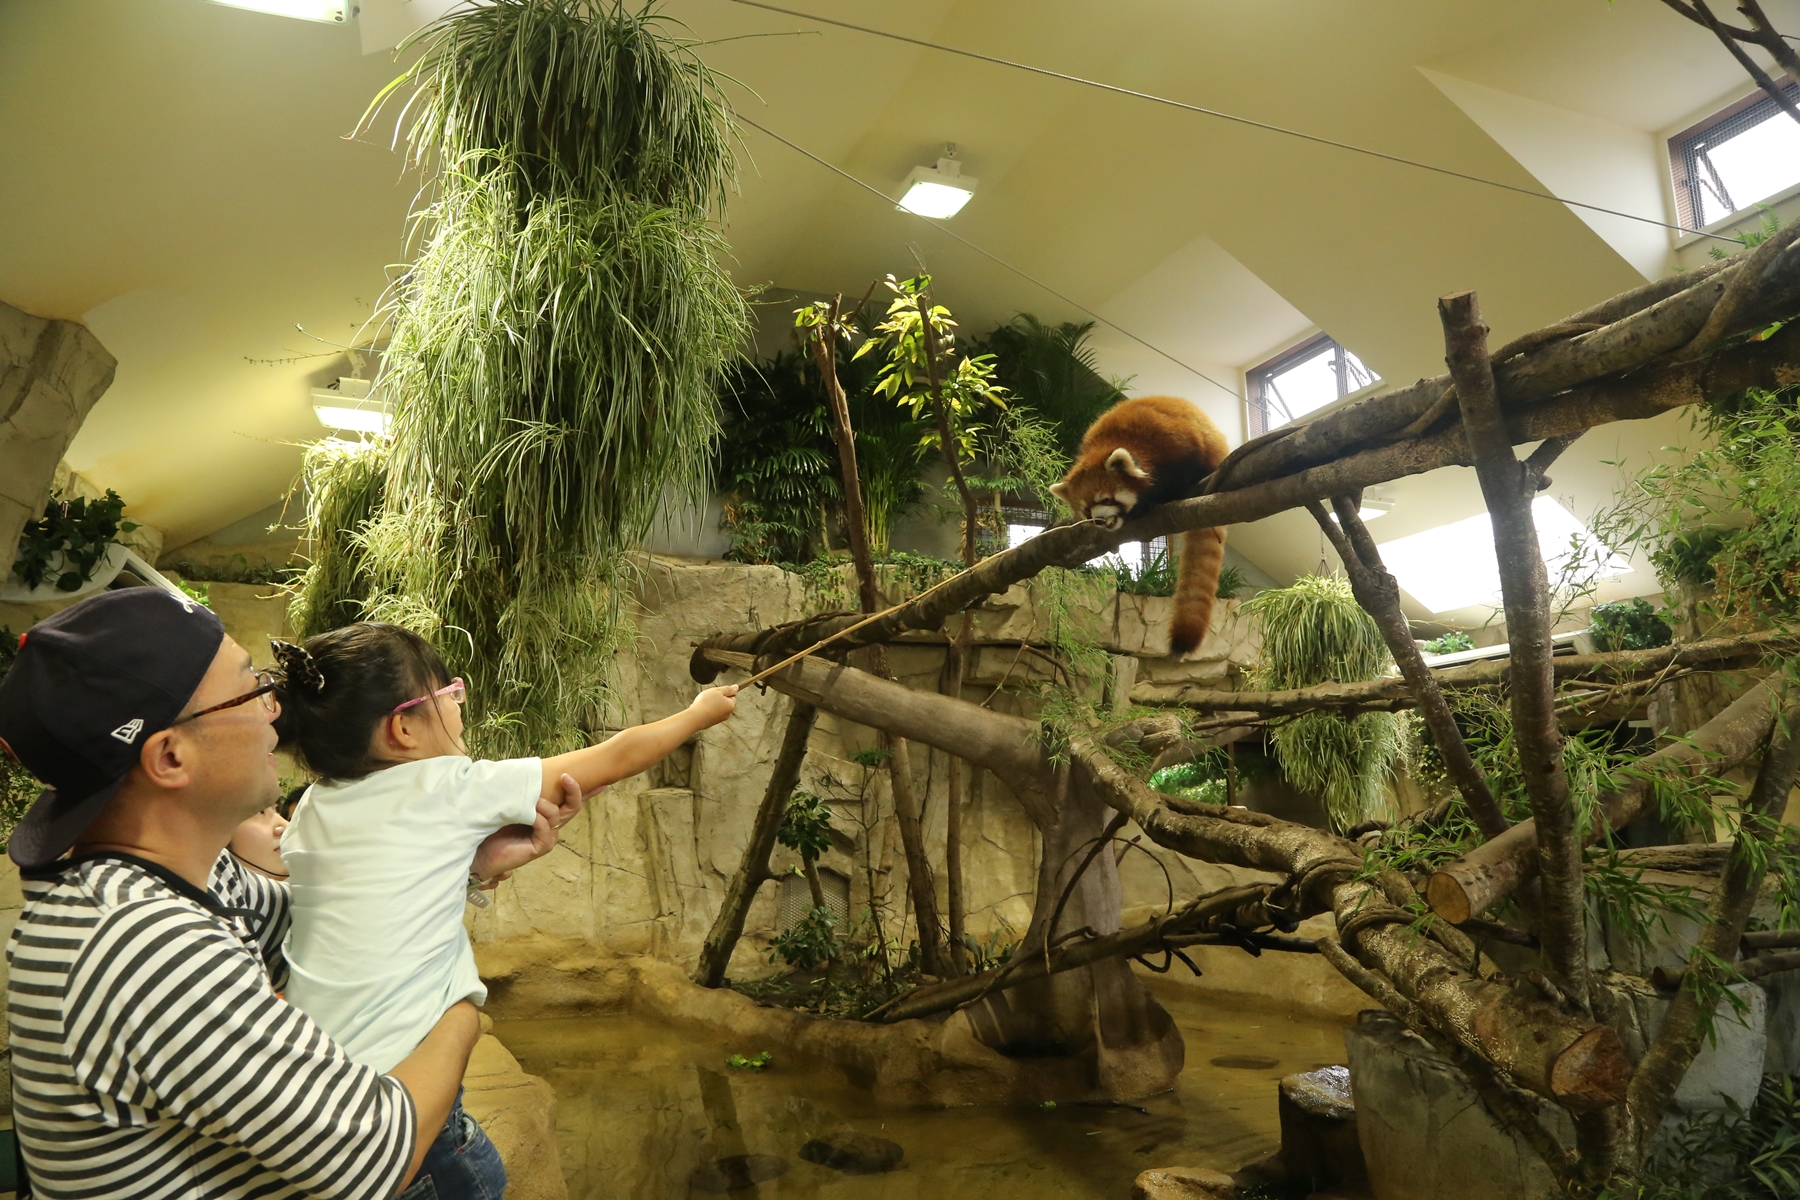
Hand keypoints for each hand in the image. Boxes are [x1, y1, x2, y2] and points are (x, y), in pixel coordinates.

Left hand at [471, 774, 588, 882]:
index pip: (570, 803)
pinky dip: (538, 819)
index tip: (603, 783)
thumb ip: (524, 794)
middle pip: (573, 807)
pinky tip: (529, 815)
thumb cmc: (493, 827)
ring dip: (545, 805)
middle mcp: (551, 826)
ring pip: (558, 815)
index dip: (587, 793)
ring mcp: (547, 837)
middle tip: (566, 776)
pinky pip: (546, 828)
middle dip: (574, 790)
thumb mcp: (511, 804)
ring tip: (531, 800)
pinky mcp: (541, 847)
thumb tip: (528, 770)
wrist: (481, 852)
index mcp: (547, 816)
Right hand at [688, 684, 738, 727]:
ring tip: (703, 703)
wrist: (695, 717)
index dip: (724, 693)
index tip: (716, 692)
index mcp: (731, 706)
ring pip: (716, 708)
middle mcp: (727, 714)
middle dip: (717, 699)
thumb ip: (728, 689)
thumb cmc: (706, 703)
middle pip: (724, 703)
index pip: (732, 697)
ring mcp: (719, 719)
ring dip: (710, 705)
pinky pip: (710, 714)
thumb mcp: (718, 691)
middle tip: (709, 697)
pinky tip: (699, 709)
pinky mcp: (711, 723)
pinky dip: (705, 711)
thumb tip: (736, 687)